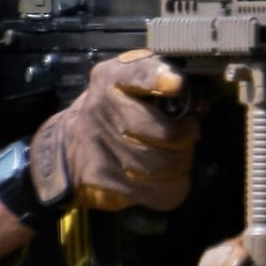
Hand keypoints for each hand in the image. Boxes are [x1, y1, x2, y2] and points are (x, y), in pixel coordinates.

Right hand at [32, 49, 197, 212]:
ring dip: (181, 163)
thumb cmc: (109, 110)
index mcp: (112, 78)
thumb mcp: (124, 83)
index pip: (137, 73)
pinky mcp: (106, 180)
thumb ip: (157, 82)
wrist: (64, 146)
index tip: (177, 86)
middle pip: (163, 132)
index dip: (159, 79)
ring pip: (162, 165)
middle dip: (186, 137)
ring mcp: (103, 147)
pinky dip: (174, 187)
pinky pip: (157, 192)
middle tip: (189, 134)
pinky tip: (172, 178)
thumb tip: (202, 103)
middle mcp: (105, 109)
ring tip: (179, 156)